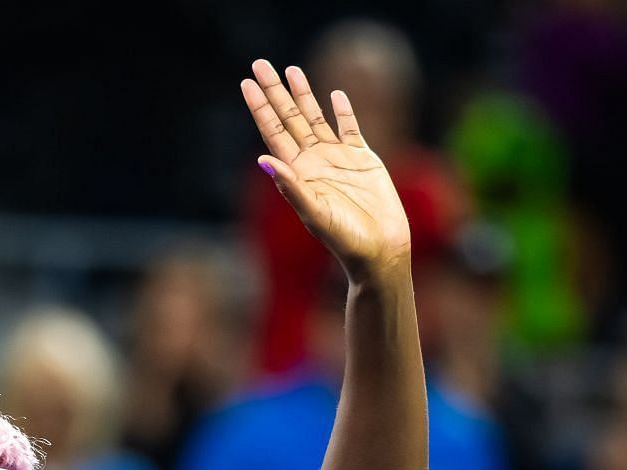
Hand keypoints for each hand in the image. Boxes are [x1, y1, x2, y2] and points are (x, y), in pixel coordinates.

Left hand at [240, 60, 411, 276]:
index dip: (260, 107)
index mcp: (298, 172)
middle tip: (260, 63)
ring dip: (303, 94)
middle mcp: (313, 162)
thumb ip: (291, 187)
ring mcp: (337, 158)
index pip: (273, 131)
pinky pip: (350, 129)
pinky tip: (336, 94)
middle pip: (289, 118)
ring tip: (291, 70)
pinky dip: (343, 111)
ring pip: (316, 117)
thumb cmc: (344, 238)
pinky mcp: (363, 159)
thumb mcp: (314, 213)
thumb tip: (263, 159)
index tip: (247, 83)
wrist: (380, 249)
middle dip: (274, 91)